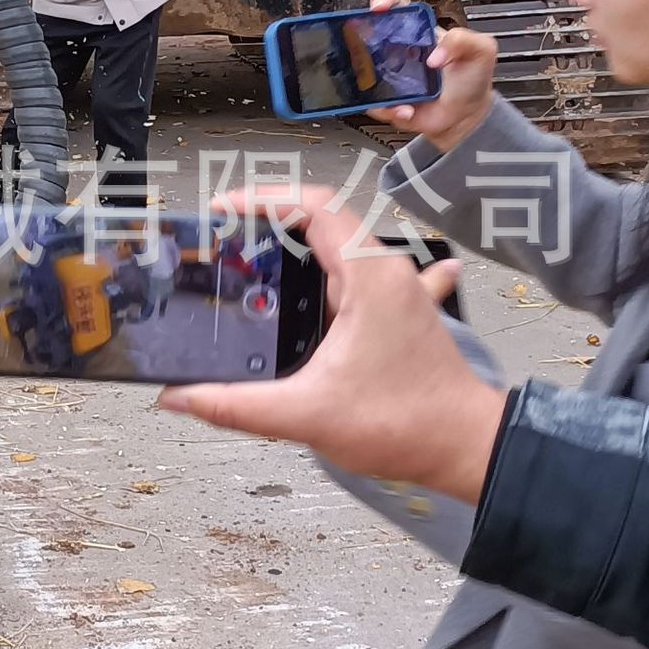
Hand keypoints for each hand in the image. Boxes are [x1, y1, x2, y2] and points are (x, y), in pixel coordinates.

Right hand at [159, 188, 508, 503]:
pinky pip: (359, 274)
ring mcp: (397, 292)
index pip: (314, 207)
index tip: (224, 210)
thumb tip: (181, 396)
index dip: (263, 199)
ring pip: (339, 247)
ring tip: (251, 260)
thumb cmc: (410, 425)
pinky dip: (329, 270)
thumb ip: (235, 406)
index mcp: (370, 277)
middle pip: (321, 220)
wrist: (468, 450)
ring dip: (295, 248)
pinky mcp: (398, 314)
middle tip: (226, 238)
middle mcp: (387, 274)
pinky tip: (321, 281)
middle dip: (269, 222)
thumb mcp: (307, 415)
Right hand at [364, 0, 496, 151]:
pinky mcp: (387, 101)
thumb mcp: (481, 50)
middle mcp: (399, 53)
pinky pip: (375, 104)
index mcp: (419, 34)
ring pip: (366, 73)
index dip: (385, 2)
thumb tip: (435, 54)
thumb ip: (463, 39)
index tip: (379, 6)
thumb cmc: (472, 80)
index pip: (398, 9)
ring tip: (398, 94)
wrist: (467, 116)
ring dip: (373, 82)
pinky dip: (388, 108)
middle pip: (370, 37)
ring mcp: (389, 77)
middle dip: (361, 38)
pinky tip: (406, 109)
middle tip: (368, 49)